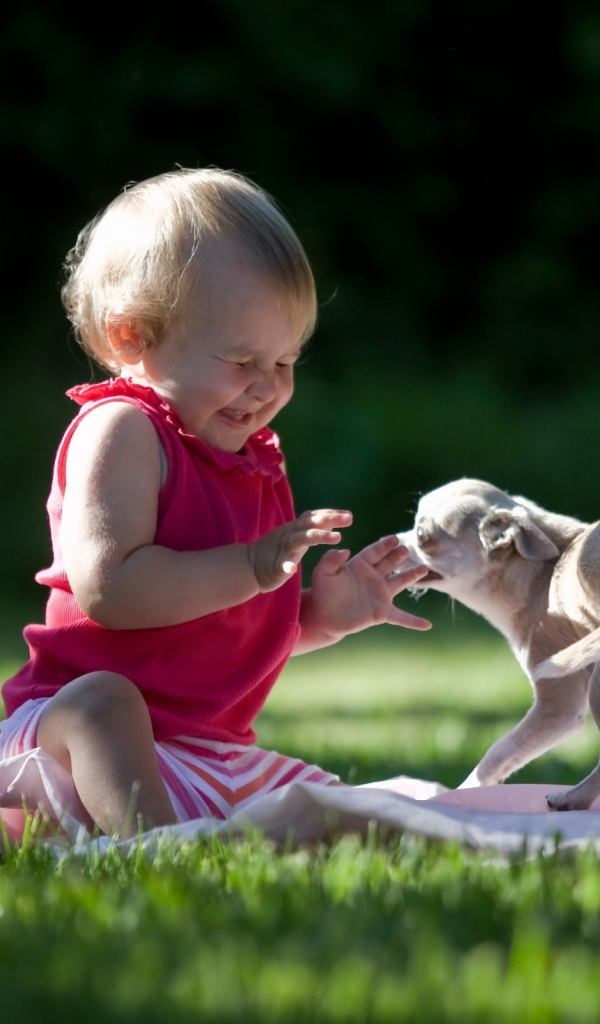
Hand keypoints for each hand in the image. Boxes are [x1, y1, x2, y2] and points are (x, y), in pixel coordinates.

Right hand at [247, 509, 351, 592]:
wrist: (249, 566)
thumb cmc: (278, 551)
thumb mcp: (297, 536)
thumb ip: (312, 528)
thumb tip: (332, 520)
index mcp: (296, 528)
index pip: (314, 516)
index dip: (331, 514)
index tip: (348, 515)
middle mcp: (290, 534)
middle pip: (311, 523)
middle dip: (330, 519)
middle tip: (349, 519)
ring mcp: (282, 549)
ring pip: (300, 539)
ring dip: (318, 536)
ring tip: (337, 538)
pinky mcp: (274, 566)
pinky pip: (281, 565)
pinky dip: (286, 566)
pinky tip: (293, 570)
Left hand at [300, 535, 431, 647]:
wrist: (323, 616)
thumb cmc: (323, 592)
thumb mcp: (322, 573)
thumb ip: (330, 559)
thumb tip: (345, 550)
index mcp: (360, 565)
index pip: (375, 552)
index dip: (385, 546)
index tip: (395, 539)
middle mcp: (373, 577)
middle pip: (390, 563)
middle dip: (398, 556)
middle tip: (405, 549)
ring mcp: (380, 594)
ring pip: (400, 582)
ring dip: (412, 576)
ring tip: (424, 569)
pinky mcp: (381, 612)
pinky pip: (400, 617)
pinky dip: (413, 621)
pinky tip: (427, 625)